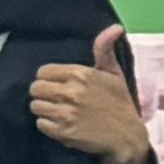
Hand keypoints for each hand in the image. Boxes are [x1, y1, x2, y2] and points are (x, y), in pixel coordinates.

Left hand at [28, 26, 150, 163]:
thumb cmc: (119, 102)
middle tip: (56, 99)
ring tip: (59, 111)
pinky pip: (40, 124)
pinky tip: (62, 124)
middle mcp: (71, 92)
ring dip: (44, 110)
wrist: (127, 136)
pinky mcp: (63, 132)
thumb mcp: (114, 73)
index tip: (58, 84)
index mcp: (81, 75)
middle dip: (43, 94)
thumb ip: (105, 50)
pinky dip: (48, 126)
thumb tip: (115, 27)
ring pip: (35, 106)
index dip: (48, 78)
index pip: (43, 72)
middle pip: (35, 89)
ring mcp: (66, 113)